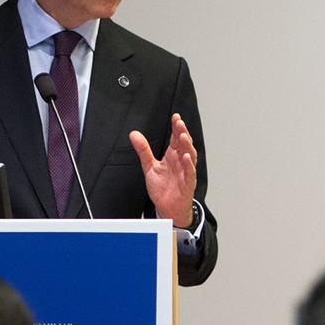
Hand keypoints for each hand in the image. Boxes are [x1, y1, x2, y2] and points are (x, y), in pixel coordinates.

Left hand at [129, 113, 197, 227]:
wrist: (166, 207)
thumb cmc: (162, 187)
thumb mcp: (149, 166)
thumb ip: (143, 150)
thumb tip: (134, 134)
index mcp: (172, 156)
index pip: (176, 138)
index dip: (176, 127)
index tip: (175, 117)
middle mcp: (180, 162)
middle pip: (184, 144)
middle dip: (182, 133)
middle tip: (179, 122)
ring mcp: (185, 172)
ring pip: (189, 156)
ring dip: (187, 146)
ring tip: (183, 136)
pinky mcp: (187, 183)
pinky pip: (190, 173)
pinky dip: (188, 165)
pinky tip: (185, 157)